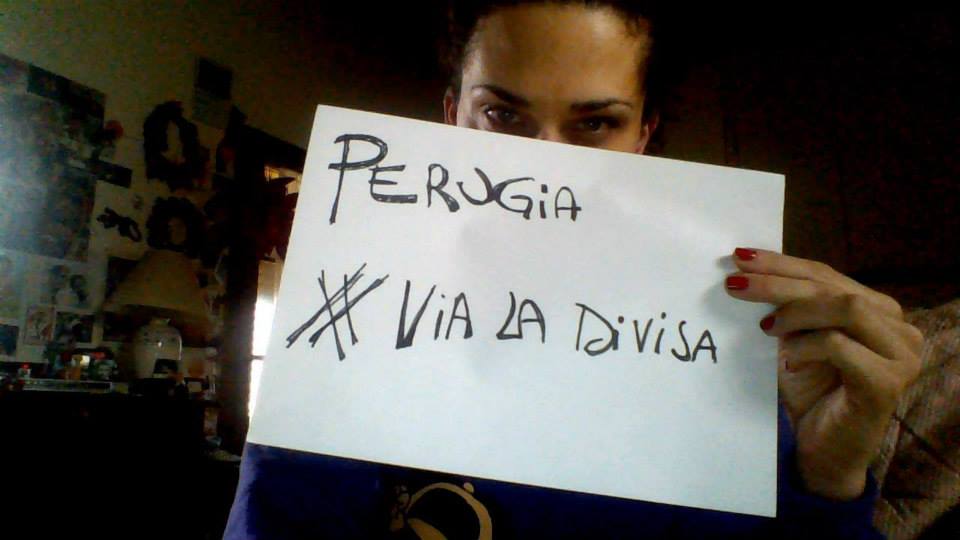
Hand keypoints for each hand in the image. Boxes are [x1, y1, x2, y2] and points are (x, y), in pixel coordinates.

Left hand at [725, 248, 922, 499]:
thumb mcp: (795, 341)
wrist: (822, 451)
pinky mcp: (887, 383)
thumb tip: (746, 270)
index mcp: (879, 311)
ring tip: (765, 329)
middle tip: (735, 285)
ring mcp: (901, 356)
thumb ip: (789, 308)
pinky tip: (787, 360)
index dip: (782, 263)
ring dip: (795, 312)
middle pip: (832, 287)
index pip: (826, 274)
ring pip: (844, 307)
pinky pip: (840, 346)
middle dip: (778, 282)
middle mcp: (899, 329)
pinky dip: (806, 346)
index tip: (740, 257)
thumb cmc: (809, 395)